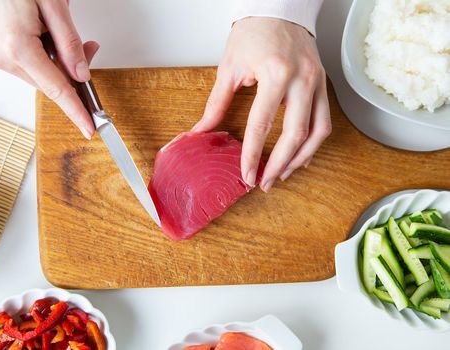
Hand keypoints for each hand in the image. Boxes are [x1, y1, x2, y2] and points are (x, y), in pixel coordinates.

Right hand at [0, 0, 98, 138]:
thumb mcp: (52, 3)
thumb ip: (69, 42)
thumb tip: (81, 73)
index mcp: (18, 47)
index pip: (57, 89)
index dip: (76, 111)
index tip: (90, 128)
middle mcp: (2, 56)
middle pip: (50, 81)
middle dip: (74, 72)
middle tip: (90, 48)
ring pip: (40, 72)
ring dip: (58, 60)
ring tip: (62, 28)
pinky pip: (28, 63)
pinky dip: (44, 54)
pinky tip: (46, 32)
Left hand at [193, 17, 330, 191]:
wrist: (279, 9)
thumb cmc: (254, 33)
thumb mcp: (229, 67)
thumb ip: (217, 103)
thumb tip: (201, 131)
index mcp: (274, 73)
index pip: (262, 125)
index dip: (253, 154)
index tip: (246, 174)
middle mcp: (301, 80)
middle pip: (295, 134)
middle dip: (278, 164)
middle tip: (263, 183)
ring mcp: (317, 82)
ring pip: (318, 132)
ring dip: (300, 159)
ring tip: (281, 175)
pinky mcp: (323, 84)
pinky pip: (325, 121)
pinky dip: (313, 143)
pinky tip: (299, 156)